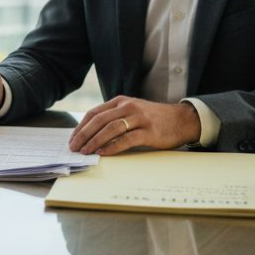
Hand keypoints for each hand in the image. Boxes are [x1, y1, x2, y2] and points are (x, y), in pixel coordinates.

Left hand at [68, 96, 201, 155]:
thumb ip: (115, 118)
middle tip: (74, 147)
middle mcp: (128, 107)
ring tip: (86, 151)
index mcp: (120, 102)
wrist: (181, 119)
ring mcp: (139, 118)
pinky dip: (113, 146)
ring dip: (95, 141)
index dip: (81, 127)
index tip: (73, 139)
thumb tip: (91, 135)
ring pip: (111, 128)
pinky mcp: (149, 131)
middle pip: (99, 120)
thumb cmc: (153, 119)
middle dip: (84, 135)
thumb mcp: (132, 111)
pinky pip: (126, 139)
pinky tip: (104, 152)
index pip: (94, 113)